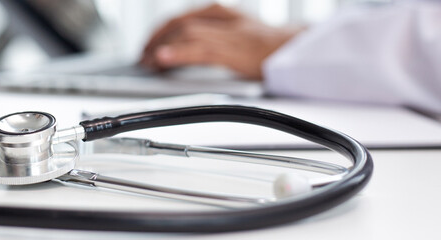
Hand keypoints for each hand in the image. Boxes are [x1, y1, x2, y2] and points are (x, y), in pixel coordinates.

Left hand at [140, 4, 305, 79]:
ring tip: (147, 61)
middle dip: (155, 38)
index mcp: (222, 12)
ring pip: (184, 32)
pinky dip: (178, 52)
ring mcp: (227, 32)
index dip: (160, 31)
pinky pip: (199, 48)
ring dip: (161, 47)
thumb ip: (215, 38)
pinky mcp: (234, 48)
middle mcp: (222, 17)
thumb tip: (186, 52)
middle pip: (178, 22)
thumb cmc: (270, 45)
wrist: (298, 48)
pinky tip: (163, 59)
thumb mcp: (237, 34)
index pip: (181, 18)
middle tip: (142, 56)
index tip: (148, 45)